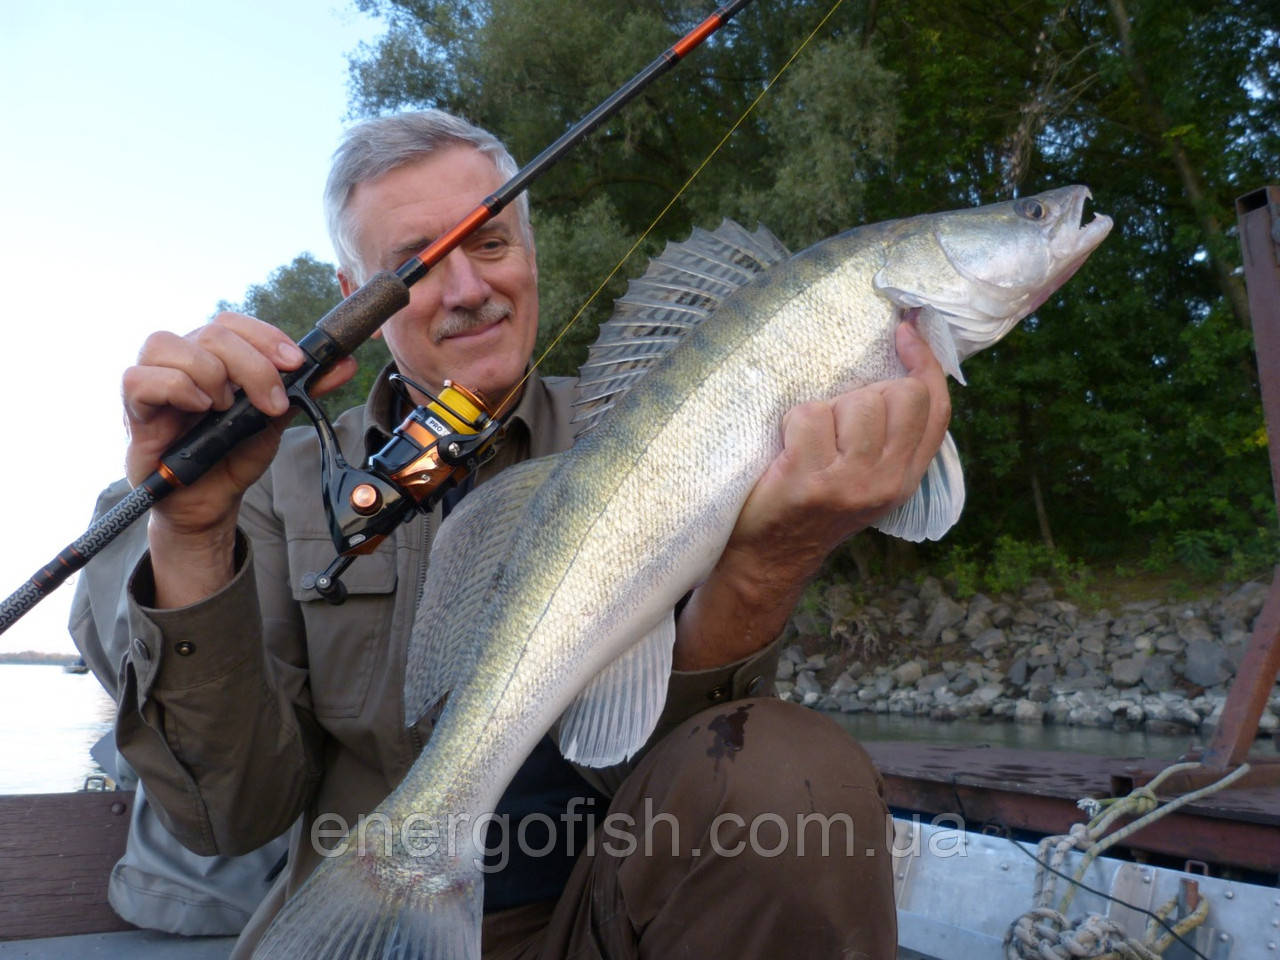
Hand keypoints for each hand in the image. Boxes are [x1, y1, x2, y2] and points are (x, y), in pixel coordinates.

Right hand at [121, 312, 355, 604]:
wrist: (211, 501)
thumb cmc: (234, 455)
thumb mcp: (274, 419)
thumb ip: (304, 389)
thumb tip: (344, 364)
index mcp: (213, 356)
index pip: (231, 323)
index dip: (265, 336)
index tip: (295, 364)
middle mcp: (180, 361)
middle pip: (209, 332)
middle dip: (252, 365)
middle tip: (272, 402)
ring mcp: (153, 382)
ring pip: (165, 343)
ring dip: (209, 372)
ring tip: (225, 408)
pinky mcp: (133, 410)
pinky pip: (138, 379)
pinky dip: (175, 388)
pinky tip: (199, 409)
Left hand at [724, 320, 950, 580]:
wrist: (768, 558)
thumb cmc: (811, 504)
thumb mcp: (864, 477)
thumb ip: (886, 435)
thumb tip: (896, 363)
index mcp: (904, 478)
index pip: (937, 410)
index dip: (926, 363)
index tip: (906, 331)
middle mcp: (885, 482)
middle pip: (900, 395)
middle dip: (863, 394)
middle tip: (833, 426)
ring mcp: (849, 484)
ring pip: (856, 402)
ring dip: (825, 411)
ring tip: (808, 443)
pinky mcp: (808, 481)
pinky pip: (809, 416)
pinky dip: (791, 423)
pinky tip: (785, 452)